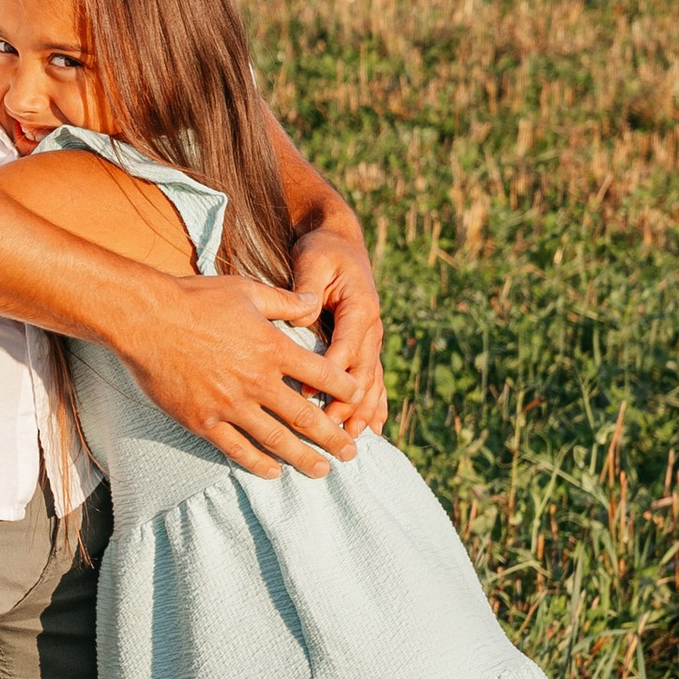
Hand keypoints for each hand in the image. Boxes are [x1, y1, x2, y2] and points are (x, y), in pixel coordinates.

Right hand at [119, 270, 368, 480]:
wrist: (145, 319)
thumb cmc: (195, 298)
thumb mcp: (246, 290)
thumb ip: (285, 301)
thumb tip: (315, 302)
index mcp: (271, 348)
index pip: (322, 375)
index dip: (345, 388)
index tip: (358, 399)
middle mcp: (256, 381)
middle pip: (305, 417)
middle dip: (332, 437)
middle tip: (350, 453)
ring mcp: (230, 405)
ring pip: (276, 440)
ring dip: (303, 458)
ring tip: (322, 469)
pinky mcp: (203, 420)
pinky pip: (236, 449)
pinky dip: (258, 463)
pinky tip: (273, 471)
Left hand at [288, 225, 387, 434]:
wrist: (340, 241)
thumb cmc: (322, 251)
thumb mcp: (312, 261)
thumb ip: (306, 290)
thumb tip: (302, 318)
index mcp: (359, 309)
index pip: (345, 349)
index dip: (328, 374)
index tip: (306, 393)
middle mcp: (371, 327)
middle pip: (362, 373)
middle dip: (349, 403)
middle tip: (332, 429)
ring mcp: (372, 337)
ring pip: (371, 380)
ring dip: (364, 410)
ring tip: (354, 437)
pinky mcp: (366, 344)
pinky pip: (374, 377)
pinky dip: (375, 403)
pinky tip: (375, 428)